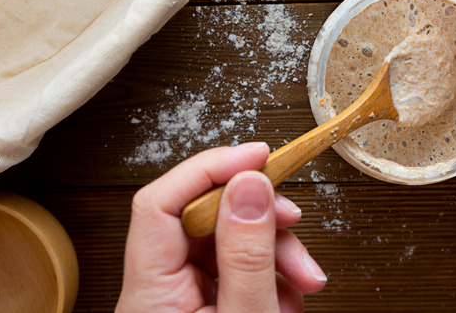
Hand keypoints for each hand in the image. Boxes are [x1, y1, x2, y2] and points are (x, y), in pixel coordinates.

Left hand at [116, 142, 326, 312]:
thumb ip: (247, 255)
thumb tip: (251, 185)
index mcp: (151, 294)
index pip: (161, 203)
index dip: (210, 169)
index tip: (257, 156)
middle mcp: (159, 291)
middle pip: (204, 219)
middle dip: (260, 218)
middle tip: (292, 221)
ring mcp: (182, 299)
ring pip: (228, 242)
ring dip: (275, 252)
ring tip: (304, 279)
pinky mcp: (205, 306)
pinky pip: (237, 269)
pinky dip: (271, 277)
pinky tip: (288, 298)